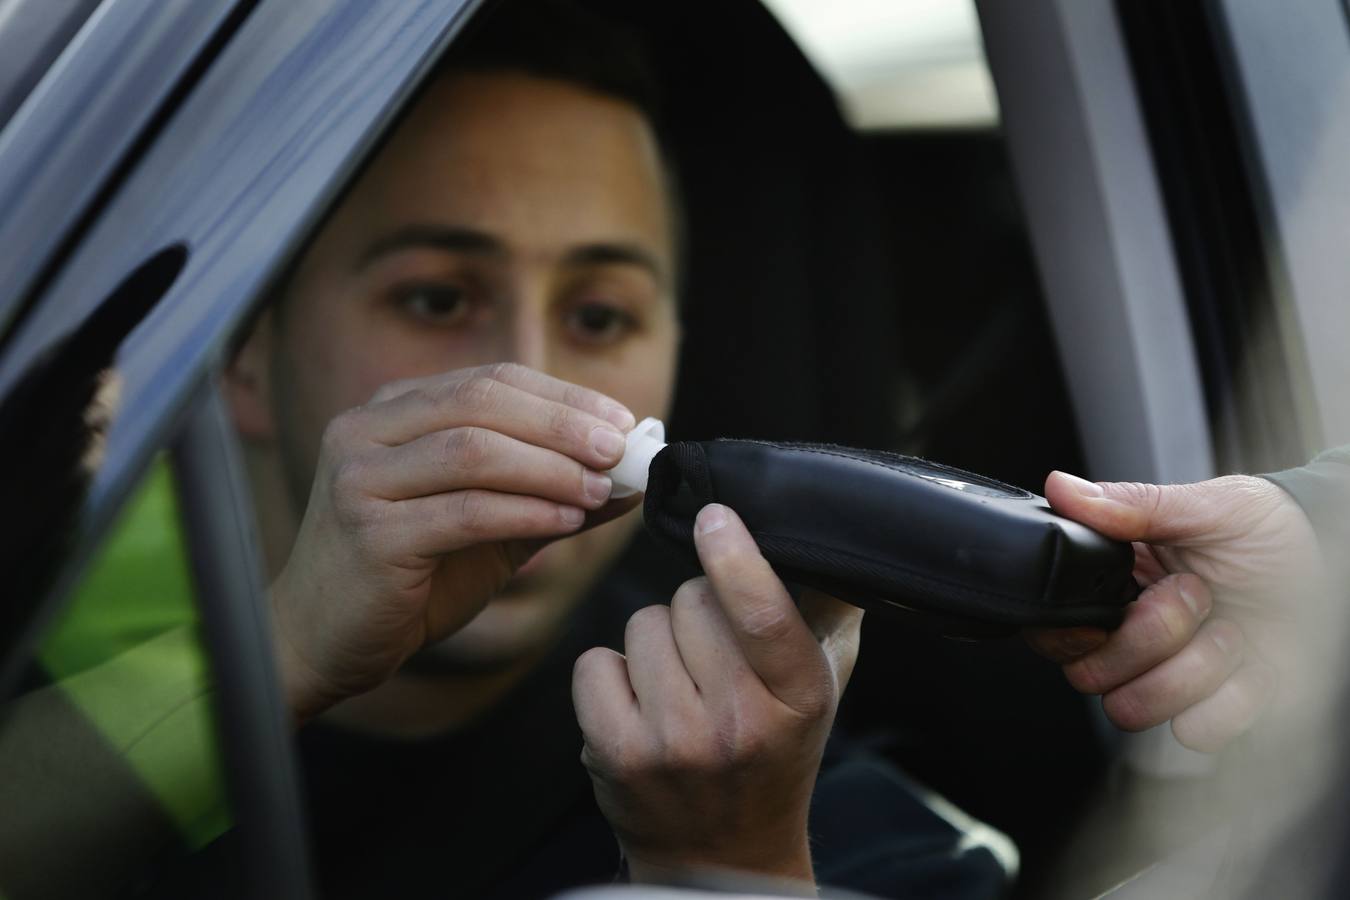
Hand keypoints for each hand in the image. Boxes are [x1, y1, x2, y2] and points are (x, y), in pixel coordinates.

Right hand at [270, 363, 636, 721]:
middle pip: (481, 404)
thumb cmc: (410, 578)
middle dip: (561, 424)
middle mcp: (366, 430)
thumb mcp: (490, 526)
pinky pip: (463, 512)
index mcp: (393, 411)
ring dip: (549, 468)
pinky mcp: (368, 534)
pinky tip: (567, 521)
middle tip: (620, 447)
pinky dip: (524, 512)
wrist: (324, 641)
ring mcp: (359, 479)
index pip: (490, 381)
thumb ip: (550, 493)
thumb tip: (631, 476)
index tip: (623, 421)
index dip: (562, 396)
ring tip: (601, 488)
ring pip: (472, 451)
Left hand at [572, 504, 861, 885]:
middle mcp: (739, 724)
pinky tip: (636, 706)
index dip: (733, 555)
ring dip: (652, 642)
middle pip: (690, 602)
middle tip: (710, 657)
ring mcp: (675, 743)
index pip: (761, 612)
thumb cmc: (773, 752)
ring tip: (677, 686)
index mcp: (798, 697)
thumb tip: (825, 533)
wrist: (721, 854)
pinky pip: (594, 663)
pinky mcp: (618, 756)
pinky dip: (608, 674)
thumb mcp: (821, 685)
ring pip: (640, 626)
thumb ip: (826, 610)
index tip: (715, 516)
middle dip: (694, 610)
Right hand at [1026, 471, 1319, 750]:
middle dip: (1151, 636)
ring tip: (1231, 630)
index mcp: (1116, 587)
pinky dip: (1234, 699)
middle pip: (1089, 674)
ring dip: (1192, 668)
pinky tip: (1256, 664)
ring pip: (1132, 709)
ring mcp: (1173, 679)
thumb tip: (1062, 488)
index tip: (1124, 601)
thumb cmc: (1274, 534)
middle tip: (1197, 595)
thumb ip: (1132, 503)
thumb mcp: (1208, 505)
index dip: (1078, 629)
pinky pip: (1195, 732)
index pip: (1057, 630)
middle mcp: (1135, 638)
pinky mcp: (1215, 711)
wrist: (1342, 569)